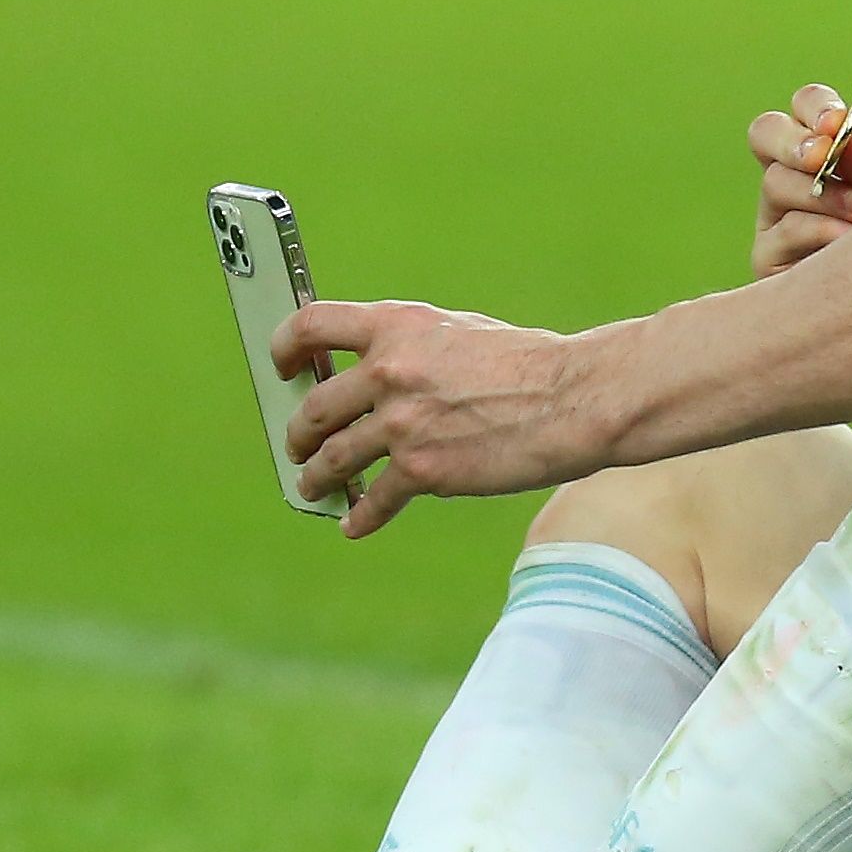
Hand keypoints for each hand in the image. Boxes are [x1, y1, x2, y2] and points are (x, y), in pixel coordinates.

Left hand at [271, 300, 597, 538]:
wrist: (572, 400)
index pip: (313, 326)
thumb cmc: (528, 364)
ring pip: (333, 457)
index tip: (280, 365)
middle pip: (314, 406)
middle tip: (297, 444)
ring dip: (316, 477)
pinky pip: (374, 500)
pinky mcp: (423, 470)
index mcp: (398, 327)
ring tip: (313, 486)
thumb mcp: (459, 331)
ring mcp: (402, 424)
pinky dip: (360, 516)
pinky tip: (353, 525)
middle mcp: (390, 372)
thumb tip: (381, 367)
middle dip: (297, 432)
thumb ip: (413, 346)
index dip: (284, 346)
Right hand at [747, 83, 851, 278]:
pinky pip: (784, 231)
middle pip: (765, 132)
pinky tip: (850, 239)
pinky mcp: (768, 256)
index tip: (840, 121)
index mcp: (819, 148)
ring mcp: (773, 214)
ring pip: (776, 183)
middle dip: (796, 140)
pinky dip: (821, 230)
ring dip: (824, 193)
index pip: (802, 108)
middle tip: (825, 154)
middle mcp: (789, 175)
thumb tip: (851, 139)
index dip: (814, 106)